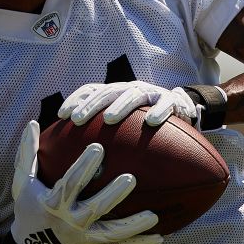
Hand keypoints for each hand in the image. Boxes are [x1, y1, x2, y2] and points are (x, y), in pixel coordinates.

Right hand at [8, 121, 161, 243]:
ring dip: (133, 226)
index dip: (83, 167)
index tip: (98, 147)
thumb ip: (28, 154)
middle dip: (113, 195)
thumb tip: (33, 123)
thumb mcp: (23, 182)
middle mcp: (70, 222)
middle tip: (131, 178)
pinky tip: (160, 237)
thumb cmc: (29, 208)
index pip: (70, 184)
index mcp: (53, 203)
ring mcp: (84, 237)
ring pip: (112, 233)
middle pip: (95, 209)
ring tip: (154, 216)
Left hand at [59, 82, 197, 126]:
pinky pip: (165, 104)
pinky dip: (158, 111)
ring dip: (119, 105)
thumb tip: (75, 154)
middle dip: (91, 105)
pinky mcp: (171, 101)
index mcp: (116, 93)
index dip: (76, 99)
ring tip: (109, 118)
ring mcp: (151, 93)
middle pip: (108, 91)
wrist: (181, 108)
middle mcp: (131, 89)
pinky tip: (151, 122)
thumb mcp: (124, 122)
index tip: (62, 115)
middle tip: (78, 119)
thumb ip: (104, 131)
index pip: (91, 90)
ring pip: (133, 94)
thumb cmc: (145, 122)